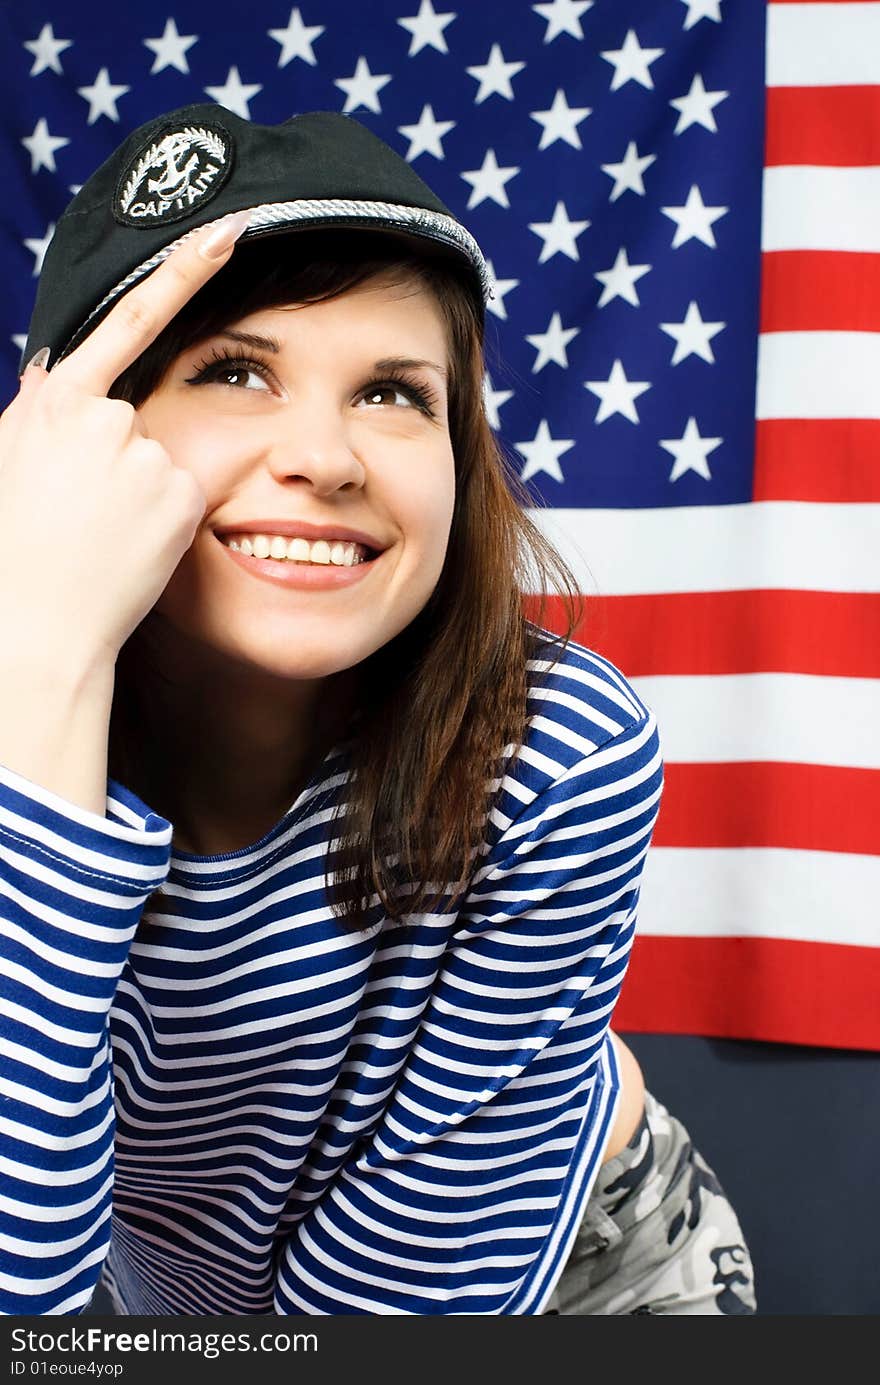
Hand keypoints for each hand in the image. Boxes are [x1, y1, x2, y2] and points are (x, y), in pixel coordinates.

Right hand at [0, 210, 249, 670]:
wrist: (36, 625)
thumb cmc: (13, 549)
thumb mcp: (8, 462)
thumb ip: (39, 411)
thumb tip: (57, 370)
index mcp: (56, 403)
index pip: (132, 320)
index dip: (186, 270)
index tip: (231, 231)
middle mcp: (106, 417)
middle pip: (135, 419)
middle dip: (116, 461)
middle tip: (79, 514)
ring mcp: (148, 455)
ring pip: (161, 461)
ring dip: (138, 493)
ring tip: (98, 535)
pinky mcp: (182, 495)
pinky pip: (182, 497)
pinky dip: (162, 520)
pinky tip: (128, 547)